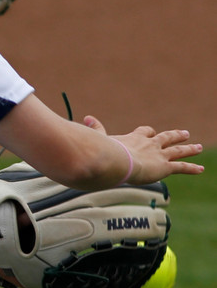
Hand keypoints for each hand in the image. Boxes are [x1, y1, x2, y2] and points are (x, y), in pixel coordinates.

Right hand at [84, 115, 203, 182]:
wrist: (116, 161)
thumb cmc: (105, 152)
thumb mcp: (101, 139)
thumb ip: (96, 129)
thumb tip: (86, 117)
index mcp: (134, 138)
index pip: (144, 132)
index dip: (147, 133)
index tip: (150, 132)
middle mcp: (149, 144)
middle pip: (165, 137)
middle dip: (175, 135)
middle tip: (185, 133)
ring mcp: (158, 155)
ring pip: (177, 150)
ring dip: (189, 149)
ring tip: (198, 147)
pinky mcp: (164, 167)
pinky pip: (181, 167)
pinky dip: (191, 168)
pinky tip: (201, 169)